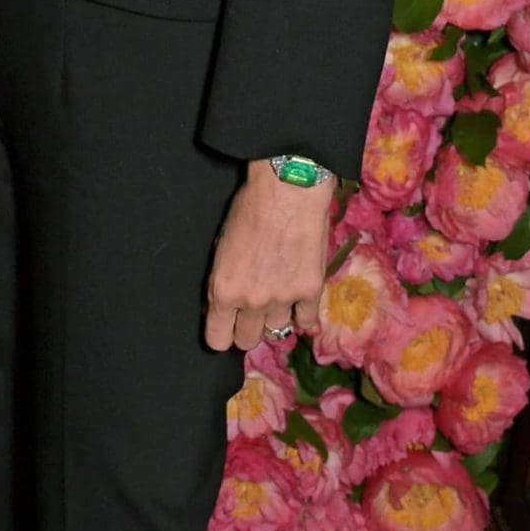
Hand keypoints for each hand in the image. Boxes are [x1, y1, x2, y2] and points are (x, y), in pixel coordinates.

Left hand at [204, 165, 331, 354]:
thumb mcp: (221, 247)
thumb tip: (225, 302)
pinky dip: (303, 316)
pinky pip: (306, 321)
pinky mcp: (311, 291)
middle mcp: (252, 302)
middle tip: (252, 312)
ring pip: (277, 331)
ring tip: (277, 300)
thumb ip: (223, 280)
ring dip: (275, 319)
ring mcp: (283, 299)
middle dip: (247, 329)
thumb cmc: (249, 209)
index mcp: (224, 292)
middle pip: (247, 340)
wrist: (288, 190)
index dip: (221, 334)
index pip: (218, 339)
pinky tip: (300, 306)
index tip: (226, 326)